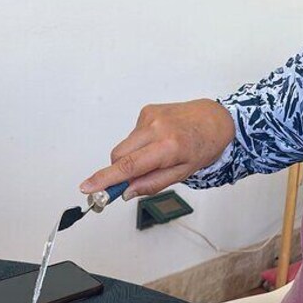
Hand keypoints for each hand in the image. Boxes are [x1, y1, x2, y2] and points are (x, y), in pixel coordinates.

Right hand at [80, 99, 234, 198]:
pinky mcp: (147, 111)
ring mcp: (150, 117)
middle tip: (130, 183)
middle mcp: (156, 128)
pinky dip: (140, 144)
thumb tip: (127, 192)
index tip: (87, 187)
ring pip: (124, 146)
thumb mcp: (184, 173)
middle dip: (119, 171)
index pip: (129, 166)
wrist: (215, 119)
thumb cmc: (203, 147)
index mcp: (168, 147)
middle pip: (119, 156)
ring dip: (133, 157)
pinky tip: (158, 142)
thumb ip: (153, 183)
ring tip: (157, 156)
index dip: (106, 179)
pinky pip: (133, 136)